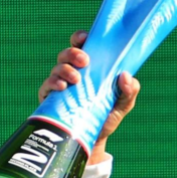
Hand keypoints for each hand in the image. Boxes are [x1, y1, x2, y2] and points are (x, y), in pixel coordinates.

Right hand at [39, 31, 139, 164]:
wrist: (92, 139)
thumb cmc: (107, 116)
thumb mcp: (123, 104)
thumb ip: (129, 91)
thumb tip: (125, 75)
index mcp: (90, 68)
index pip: (82, 46)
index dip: (80, 38)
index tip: (84, 38)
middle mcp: (73, 72)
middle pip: (67, 54)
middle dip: (73, 53)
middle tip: (84, 61)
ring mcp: (60, 84)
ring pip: (57, 68)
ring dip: (65, 69)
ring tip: (76, 79)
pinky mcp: (50, 97)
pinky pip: (47, 86)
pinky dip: (53, 83)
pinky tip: (62, 87)